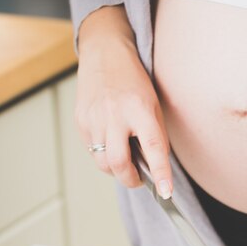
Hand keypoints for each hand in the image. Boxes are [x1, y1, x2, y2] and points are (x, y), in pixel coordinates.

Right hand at [76, 6, 171, 195]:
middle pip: (119, 163)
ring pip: (103, 162)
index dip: (160, 173)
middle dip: (130, 179)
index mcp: (140, 108)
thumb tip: (155, 170)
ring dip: (116, 168)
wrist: (104, 53)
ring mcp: (94, 118)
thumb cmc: (134, 82)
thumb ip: (155, 138)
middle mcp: (115, 114)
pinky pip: (92, 151)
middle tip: (139, 179)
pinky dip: (104, 154)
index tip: (165, 192)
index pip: (153, 147)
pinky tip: (110, 140)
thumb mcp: (154, 106)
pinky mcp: (81, 121)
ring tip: (125, 155)